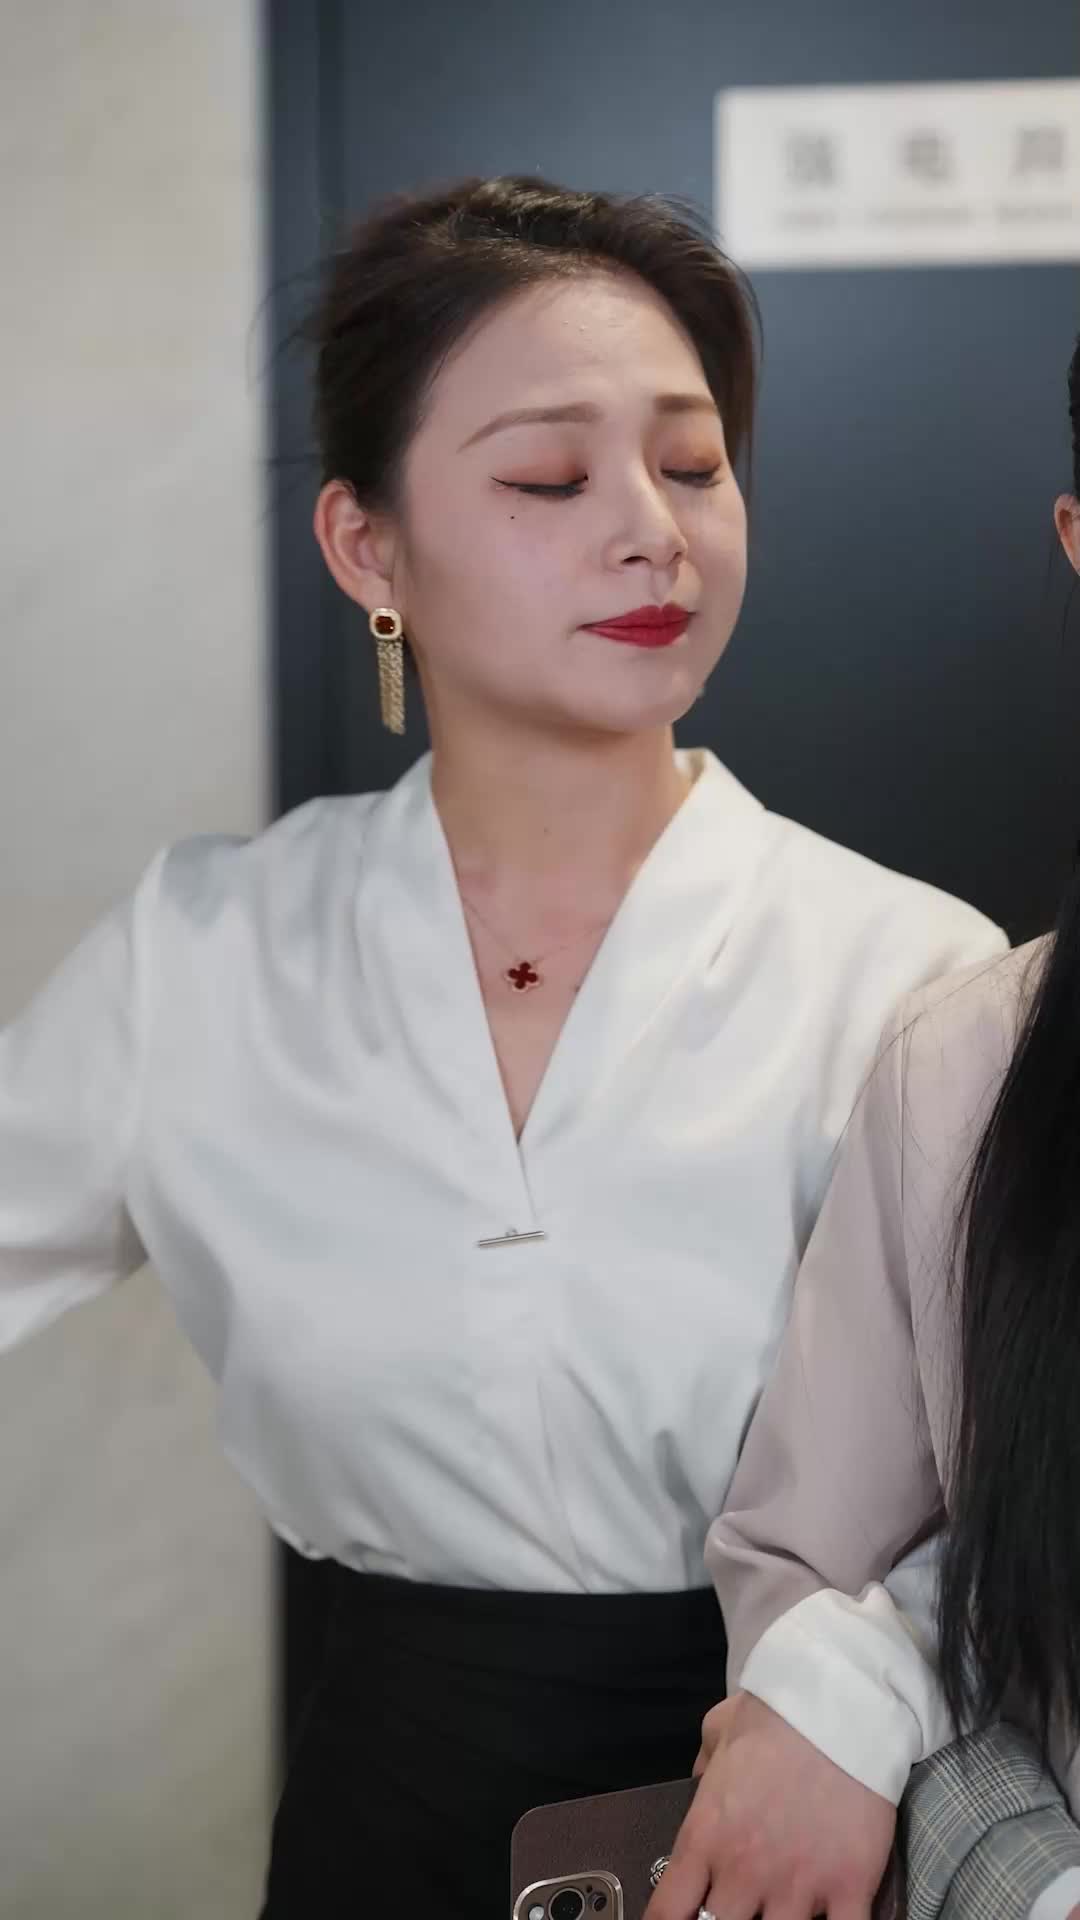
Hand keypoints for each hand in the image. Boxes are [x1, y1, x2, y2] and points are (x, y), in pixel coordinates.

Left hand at [642, 1690, 896, 1919]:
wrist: (839, 1702)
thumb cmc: (776, 1713)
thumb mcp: (718, 1729)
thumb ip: (703, 1766)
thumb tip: (699, 1780)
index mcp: (706, 1838)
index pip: (667, 1913)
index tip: (681, 1919)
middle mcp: (744, 1872)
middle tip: (737, 1906)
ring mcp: (796, 1886)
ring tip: (781, 1911)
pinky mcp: (849, 1889)